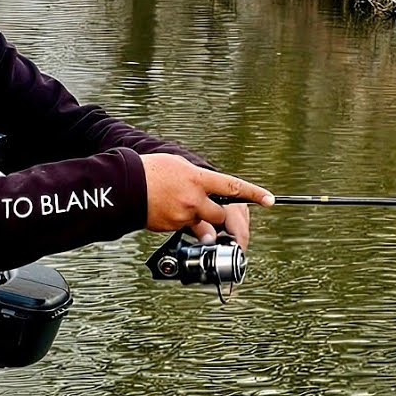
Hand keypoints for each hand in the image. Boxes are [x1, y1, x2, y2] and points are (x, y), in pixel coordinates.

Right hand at [140, 153, 272, 248]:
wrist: (125, 186)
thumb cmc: (151, 170)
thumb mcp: (179, 165)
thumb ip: (200, 180)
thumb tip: (210, 193)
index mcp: (199, 179)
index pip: (233, 187)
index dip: (254, 193)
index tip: (270, 200)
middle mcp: (195, 199)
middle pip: (222, 214)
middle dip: (222, 216)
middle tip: (221, 215)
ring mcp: (184, 215)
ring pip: (204, 225)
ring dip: (201, 221)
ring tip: (186, 210)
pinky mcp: (172, 227)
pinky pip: (186, 230)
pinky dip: (183, 223)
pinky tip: (170, 211)